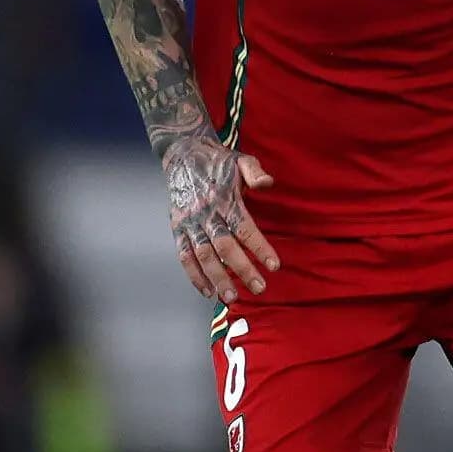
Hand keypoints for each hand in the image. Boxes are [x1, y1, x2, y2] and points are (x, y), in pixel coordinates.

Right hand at [165, 135, 277, 301]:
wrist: (182, 154)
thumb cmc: (217, 161)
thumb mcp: (240, 159)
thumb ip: (255, 172)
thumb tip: (269, 184)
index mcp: (223, 199)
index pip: (244, 228)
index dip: (259, 248)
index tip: (275, 266)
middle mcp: (205, 213)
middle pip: (224, 246)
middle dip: (242, 269)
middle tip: (259, 288)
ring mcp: (189, 223)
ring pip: (203, 255)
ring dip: (217, 278)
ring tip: (231, 297)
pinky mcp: (178, 228)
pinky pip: (184, 256)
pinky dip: (194, 275)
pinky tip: (207, 291)